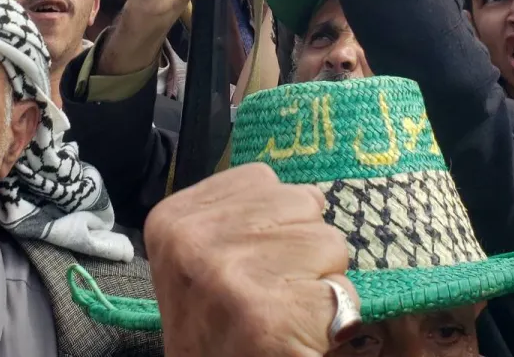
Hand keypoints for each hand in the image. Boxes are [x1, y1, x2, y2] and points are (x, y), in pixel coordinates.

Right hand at [146, 164, 356, 356]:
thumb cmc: (215, 327)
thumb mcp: (199, 257)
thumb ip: (240, 215)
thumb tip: (311, 195)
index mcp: (173, 218)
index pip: (262, 179)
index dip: (276, 222)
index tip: (251, 264)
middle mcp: (194, 239)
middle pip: (301, 203)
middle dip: (303, 248)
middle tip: (272, 292)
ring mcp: (230, 275)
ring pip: (329, 243)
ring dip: (322, 282)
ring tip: (285, 312)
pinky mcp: (270, 316)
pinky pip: (341, 292)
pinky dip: (333, 319)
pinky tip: (298, 334)